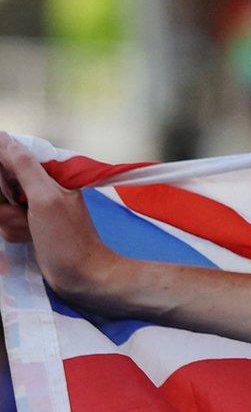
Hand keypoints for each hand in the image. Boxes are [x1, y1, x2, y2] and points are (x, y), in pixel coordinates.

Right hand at [0, 133, 119, 299]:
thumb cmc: (67, 237)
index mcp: (46, 172)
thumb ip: (24, 166)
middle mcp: (37, 185)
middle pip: (0, 185)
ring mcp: (31, 206)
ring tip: (31, 229)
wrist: (82, 274)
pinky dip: (13, 232)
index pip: (8, 158)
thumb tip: (3, 137)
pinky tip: (29, 239)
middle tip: (25, 214)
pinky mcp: (27, 225)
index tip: (17, 199)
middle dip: (5, 205)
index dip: (2, 178)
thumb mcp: (45, 197)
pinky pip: (5, 223)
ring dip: (10, 221)